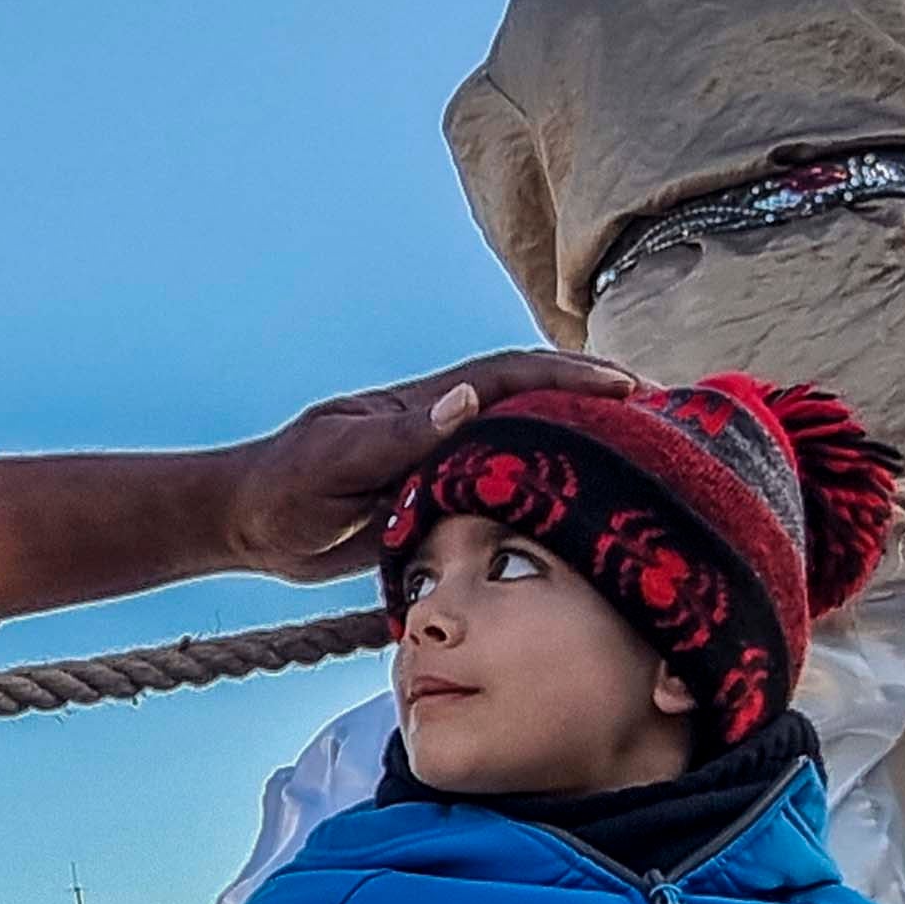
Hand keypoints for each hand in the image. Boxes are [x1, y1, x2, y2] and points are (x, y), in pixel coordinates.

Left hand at [215, 349, 636, 581]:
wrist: (244, 524)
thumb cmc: (282, 489)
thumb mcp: (337, 461)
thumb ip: (400, 435)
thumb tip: (469, 399)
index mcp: (421, 407)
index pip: (508, 379)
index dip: (569, 379)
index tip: (629, 388)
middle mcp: (436, 426)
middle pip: (527, 401)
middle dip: (590, 400)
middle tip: (660, 417)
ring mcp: (434, 462)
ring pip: (517, 443)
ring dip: (573, 444)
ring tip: (639, 460)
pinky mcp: (428, 499)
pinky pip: (494, 487)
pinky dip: (537, 487)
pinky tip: (572, 510)